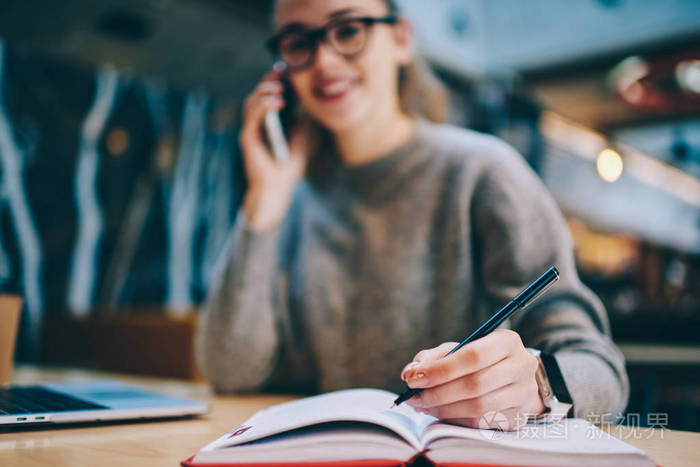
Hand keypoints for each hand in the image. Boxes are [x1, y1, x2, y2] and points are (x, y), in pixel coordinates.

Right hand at [240, 70, 307, 231]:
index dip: (274, 83)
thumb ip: (298, 120)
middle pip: (257, 96)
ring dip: (266, 92)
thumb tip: (301, 102)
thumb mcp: (299, 137)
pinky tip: (278, 102)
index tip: (286, 71)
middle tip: (281, 73)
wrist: (279, 187)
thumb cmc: (288, 166)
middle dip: (269, 82)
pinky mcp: (247, 139)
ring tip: (281, 88)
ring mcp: (250, 131)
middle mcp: (255, 125)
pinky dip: (264, 107)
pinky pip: (252, 117)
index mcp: (266, 123)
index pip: (267, 97)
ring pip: (252, 103)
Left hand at [400, 330, 544, 429]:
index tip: (413, 378)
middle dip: (438, 392)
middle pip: (475, 384)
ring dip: (444, 409)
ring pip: (478, 407)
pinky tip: (439, 413)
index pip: (473, 356)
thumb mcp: (459, 350)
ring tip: (423, 405)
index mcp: (507, 341)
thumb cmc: (480, 361)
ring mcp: (523, 394)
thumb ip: (433, 358)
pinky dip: (455, 419)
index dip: (441, 370)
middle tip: (414, 396)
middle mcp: (522, 366)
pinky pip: (481, 423)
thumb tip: (409, 372)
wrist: (514, 380)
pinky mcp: (518, 417)